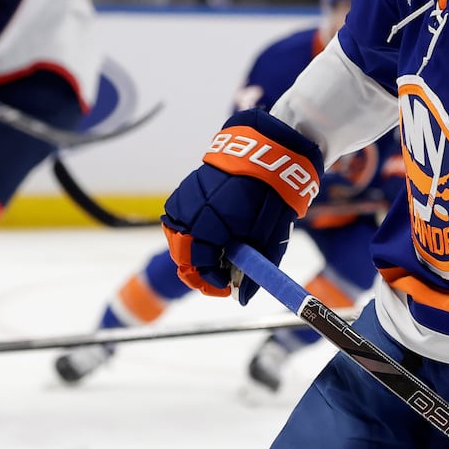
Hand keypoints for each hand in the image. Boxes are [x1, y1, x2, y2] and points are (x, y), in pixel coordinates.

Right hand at [161, 109, 323, 303]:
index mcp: (211, 227)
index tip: (227, 287)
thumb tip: (241, 296)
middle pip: (182, 256)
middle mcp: (190, 214)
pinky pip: (180, 219)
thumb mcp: (268, 238)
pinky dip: (193, 231)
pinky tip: (213, 231)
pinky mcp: (185, 190)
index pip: (200, 267)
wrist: (266, 152)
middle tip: (222, 275)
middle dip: (201, 270)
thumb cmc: (271, 196)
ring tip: (219, 252)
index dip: (213, 282)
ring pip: (178, 239)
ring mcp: (184, 200)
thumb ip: (252, 269)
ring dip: (195, 250)